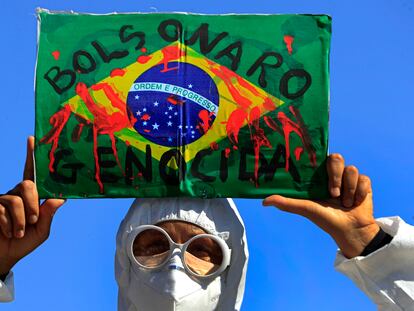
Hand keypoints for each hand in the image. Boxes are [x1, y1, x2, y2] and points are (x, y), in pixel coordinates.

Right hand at [0, 136, 65, 274]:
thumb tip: (60, 198)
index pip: (32, 173)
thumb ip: (48, 214)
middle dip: (32, 203)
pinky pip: (1, 210)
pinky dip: (9, 224)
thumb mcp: (41, 230)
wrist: (3, 256)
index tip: (32, 139)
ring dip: (21, 220)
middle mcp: (16, 193)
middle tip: (33, 220)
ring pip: (15, 200)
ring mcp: (2, 199)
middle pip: (27, 185)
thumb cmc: (24, 242)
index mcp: (31, 195)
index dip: (31, 156)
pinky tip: (8, 232)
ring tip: (20, 232)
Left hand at [263, 154, 379, 257]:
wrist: (351, 230)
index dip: (319, 154)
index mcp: (319, 176)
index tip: (318, 161)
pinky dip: (359, 193)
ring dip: (348, 190)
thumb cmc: (325, 219)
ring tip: (344, 203)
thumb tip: (264, 201)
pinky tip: (355, 203)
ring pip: (351, 169)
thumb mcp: (305, 209)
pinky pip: (364, 179)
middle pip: (336, 158)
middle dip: (335, 176)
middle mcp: (334, 174)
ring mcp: (349, 178)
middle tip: (333, 193)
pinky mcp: (363, 183)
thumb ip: (286, 203)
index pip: (319, 156)